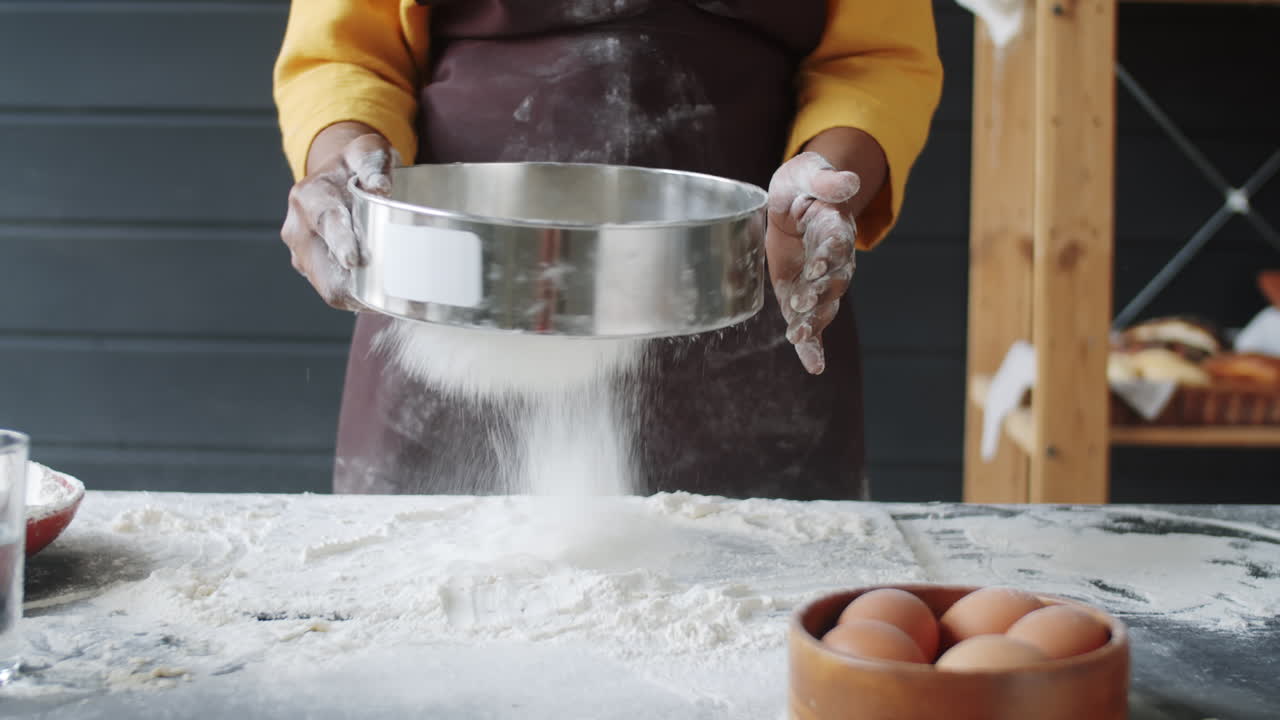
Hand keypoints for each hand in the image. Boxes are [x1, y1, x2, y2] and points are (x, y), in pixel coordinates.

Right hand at [281, 126, 394, 309]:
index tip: (354, 260)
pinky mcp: (310, 268)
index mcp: (309, 196)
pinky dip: (355, 295)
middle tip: (386, 294)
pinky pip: (332, 289)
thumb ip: (373, 164)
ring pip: (327, 286)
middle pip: (321, 267)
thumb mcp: (366, 151)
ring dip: (356, 294)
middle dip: (351, 282)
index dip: (340, 243)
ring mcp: (301, 252)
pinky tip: (379, 296)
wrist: (337, 176)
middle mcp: (298, 227)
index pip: (325, 224)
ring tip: (387, 299)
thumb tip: (380, 187)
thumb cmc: (355, 167)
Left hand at [766, 151, 859, 374]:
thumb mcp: (808, 174)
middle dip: (819, 294)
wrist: (795, 199)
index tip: (818, 266)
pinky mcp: (803, 295)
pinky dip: (813, 346)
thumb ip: (826, 182)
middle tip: (802, 304)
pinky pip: (812, 323)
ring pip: (823, 306)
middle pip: (833, 281)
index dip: (829, 255)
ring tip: (799, 336)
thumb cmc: (802, 184)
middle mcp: (834, 259)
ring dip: (813, 322)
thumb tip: (849, 180)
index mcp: (835, 227)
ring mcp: (820, 281)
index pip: (836, 243)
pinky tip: (814, 366)